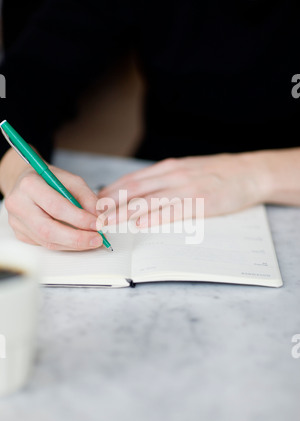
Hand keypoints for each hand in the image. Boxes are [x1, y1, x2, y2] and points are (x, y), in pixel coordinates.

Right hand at [5, 165, 102, 250]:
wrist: (24, 182)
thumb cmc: (47, 179)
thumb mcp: (70, 180)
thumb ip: (87, 197)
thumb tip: (100, 217)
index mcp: (29, 185)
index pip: (56, 207)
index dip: (79, 218)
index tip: (98, 224)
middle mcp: (18, 204)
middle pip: (48, 230)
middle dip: (77, 238)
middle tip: (97, 239)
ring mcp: (16, 222)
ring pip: (47, 241)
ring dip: (73, 244)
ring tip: (91, 241)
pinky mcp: (20, 233)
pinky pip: (45, 244)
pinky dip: (65, 244)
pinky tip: (77, 240)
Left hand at [98, 153, 268, 225]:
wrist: (249, 172)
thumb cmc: (216, 174)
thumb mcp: (186, 171)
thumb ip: (164, 181)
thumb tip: (140, 193)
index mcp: (167, 168)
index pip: (131, 180)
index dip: (110, 192)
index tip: (93, 203)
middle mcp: (173, 175)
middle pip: (133, 189)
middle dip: (109, 203)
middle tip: (91, 215)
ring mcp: (186, 187)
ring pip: (148, 199)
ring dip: (124, 212)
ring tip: (107, 222)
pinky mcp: (200, 201)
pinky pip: (173, 210)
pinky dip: (155, 217)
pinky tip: (141, 223)